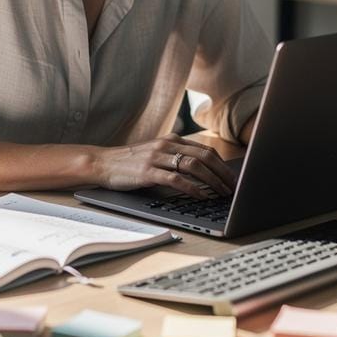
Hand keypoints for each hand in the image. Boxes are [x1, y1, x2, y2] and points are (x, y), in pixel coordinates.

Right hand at [93, 136, 236, 198]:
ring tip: (222, 193)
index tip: (232, 178)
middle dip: (223, 173)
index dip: (222, 164)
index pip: (205, 150)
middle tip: (233, 188)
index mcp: (171, 140)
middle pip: (205, 156)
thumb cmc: (130, 162)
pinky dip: (192, 188)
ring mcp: (157, 157)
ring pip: (194, 166)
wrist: (102, 163)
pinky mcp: (147, 172)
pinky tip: (201, 196)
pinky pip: (176, 179)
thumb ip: (175, 157)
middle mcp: (167, 145)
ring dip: (212, 181)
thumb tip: (202, 172)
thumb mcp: (156, 154)